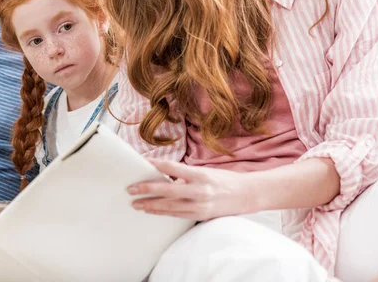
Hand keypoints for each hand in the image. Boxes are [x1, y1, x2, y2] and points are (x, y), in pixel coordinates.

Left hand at [127, 158, 254, 220]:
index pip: (173, 167)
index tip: (142, 162)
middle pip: (167, 190)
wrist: (246, 195)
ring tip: (136, 203)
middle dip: (147, 189)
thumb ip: (184, 175)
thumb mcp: (204, 171)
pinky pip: (177, 214)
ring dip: (150, 205)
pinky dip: (162, 212)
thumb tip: (162, 175)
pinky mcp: (200, 215)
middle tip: (131, 189)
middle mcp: (200, 191)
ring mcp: (200, 205)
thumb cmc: (223, 179)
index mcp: (200, 174)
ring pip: (169, 206)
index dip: (156, 164)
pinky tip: (151, 210)